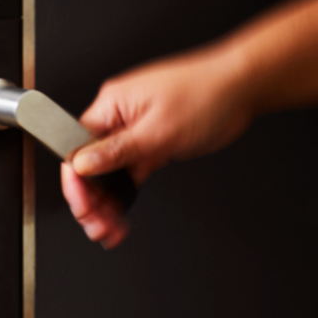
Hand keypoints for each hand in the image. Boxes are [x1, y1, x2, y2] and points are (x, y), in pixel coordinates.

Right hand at [62, 45, 252, 246]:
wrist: (241, 87)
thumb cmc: (206, 94)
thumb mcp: (157, 129)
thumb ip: (115, 151)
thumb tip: (81, 164)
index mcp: (111, 105)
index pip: (76, 147)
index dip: (76, 181)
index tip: (83, 207)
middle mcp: (118, 118)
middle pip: (89, 166)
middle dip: (90, 200)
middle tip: (96, 227)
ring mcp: (133, 132)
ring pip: (108, 175)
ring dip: (106, 204)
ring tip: (109, 230)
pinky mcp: (150, 144)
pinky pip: (128, 175)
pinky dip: (124, 196)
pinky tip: (121, 218)